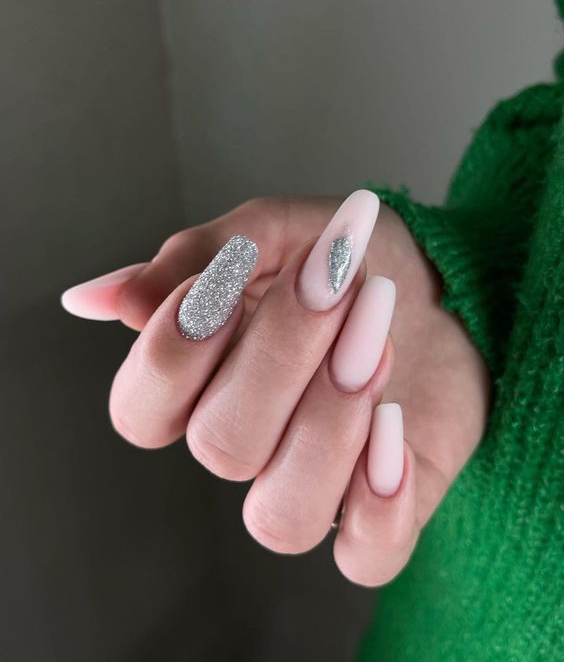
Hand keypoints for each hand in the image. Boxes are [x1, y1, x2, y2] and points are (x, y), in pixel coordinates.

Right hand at [61, 191, 488, 585]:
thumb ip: (198, 257)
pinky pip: (364, 556)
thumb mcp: (278, 231)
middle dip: (279, 357)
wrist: (440, 284)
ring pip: (281, 516)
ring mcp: (311, 486)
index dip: (170, 356)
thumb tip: (106, 300)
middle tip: (334, 283)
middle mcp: (247, 445)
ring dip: (329, 421)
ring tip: (377, 341)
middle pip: (219, 448)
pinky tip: (397, 425)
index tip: (224, 280)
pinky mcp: (381, 512)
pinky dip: (380, 505)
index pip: (141, 412)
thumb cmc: (349, 260)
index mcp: (203, 384)